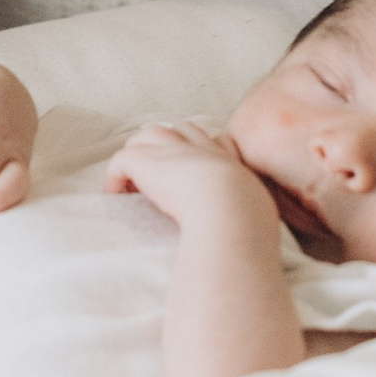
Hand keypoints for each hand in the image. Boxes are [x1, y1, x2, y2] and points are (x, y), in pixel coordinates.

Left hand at [105, 119, 270, 230]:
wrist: (231, 214)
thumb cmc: (248, 226)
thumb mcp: (259, 219)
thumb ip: (253, 220)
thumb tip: (256, 246)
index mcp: (233, 166)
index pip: (219, 143)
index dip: (205, 151)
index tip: (198, 171)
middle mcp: (204, 151)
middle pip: (184, 130)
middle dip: (170, 145)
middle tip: (159, 177)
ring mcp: (174, 152)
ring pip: (150, 135)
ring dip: (141, 154)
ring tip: (133, 184)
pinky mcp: (147, 161)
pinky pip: (122, 159)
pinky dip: (115, 177)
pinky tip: (115, 197)